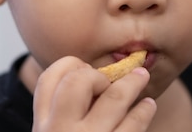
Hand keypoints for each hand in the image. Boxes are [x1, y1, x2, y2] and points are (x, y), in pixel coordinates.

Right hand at [31, 56, 156, 131]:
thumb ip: (64, 112)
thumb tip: (98, 78)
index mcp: (43, 125)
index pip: (49, 78)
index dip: (70, 65)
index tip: (85, 67)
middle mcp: (60, 131)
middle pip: (77, 81)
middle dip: (96, 74)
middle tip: (109, 78)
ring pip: (114, 98)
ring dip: (133, 83)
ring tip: (142, 77)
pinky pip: (133, 124)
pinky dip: (144, 111)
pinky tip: (147, 106)